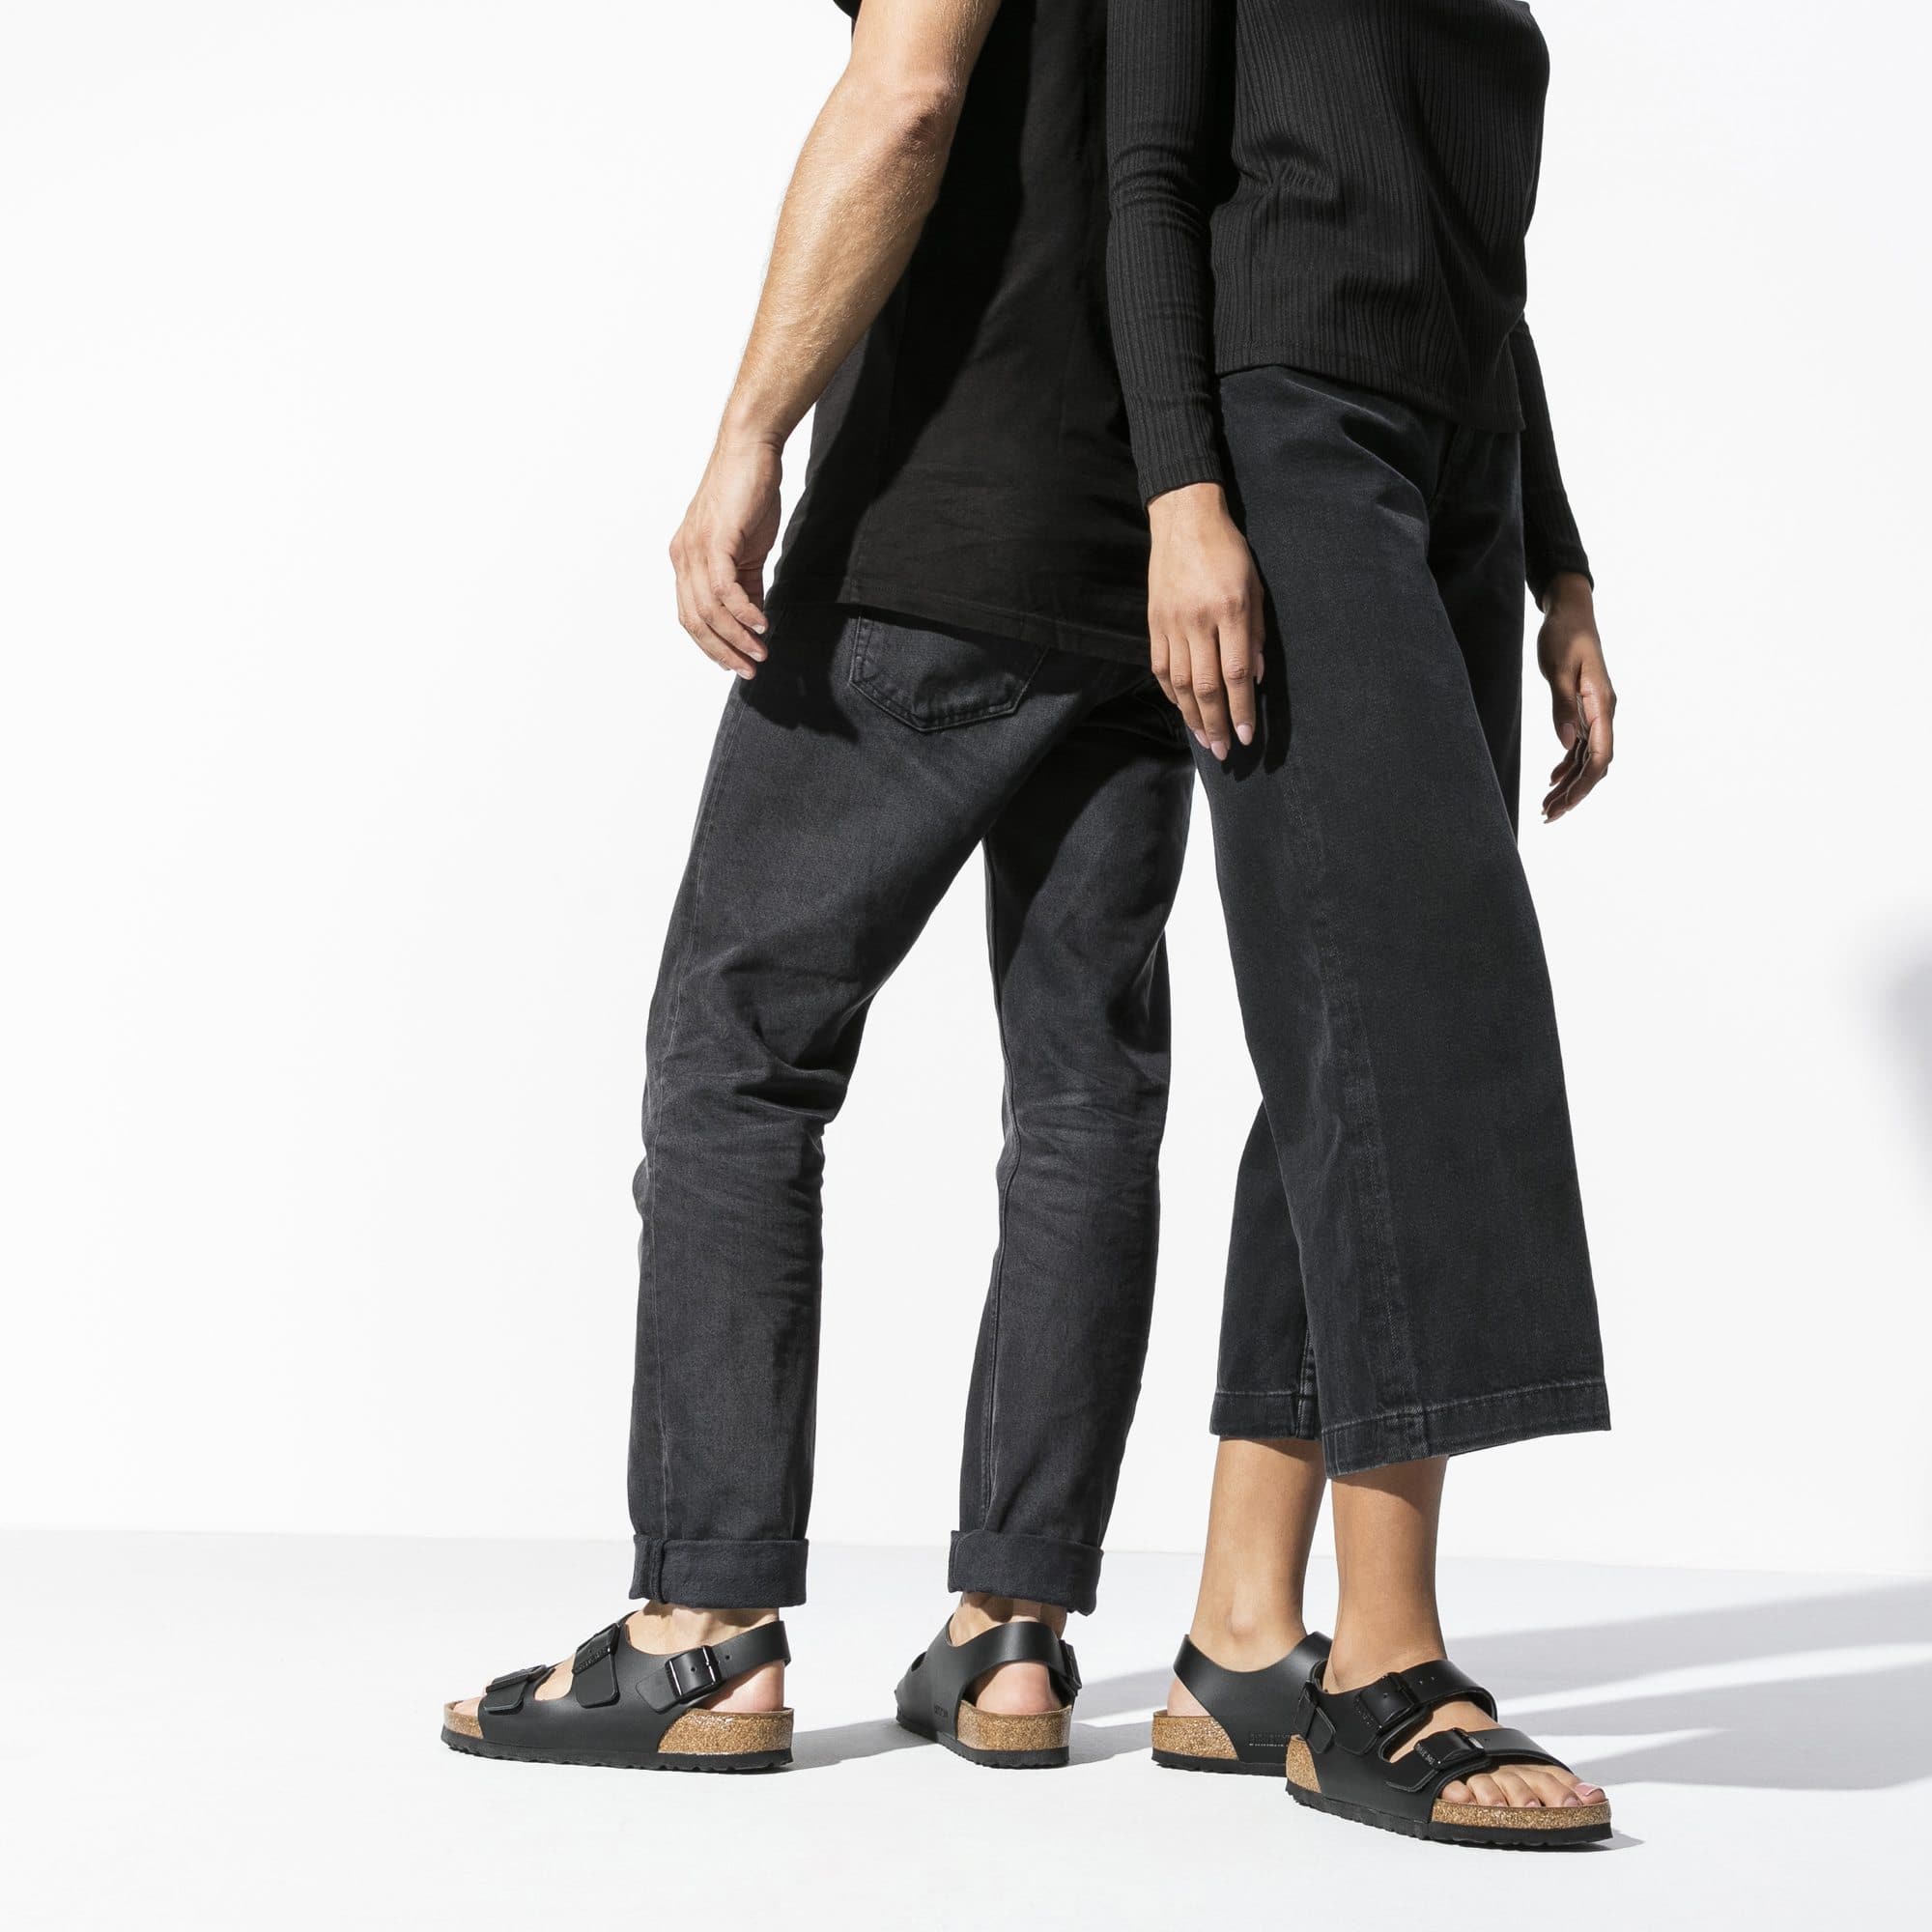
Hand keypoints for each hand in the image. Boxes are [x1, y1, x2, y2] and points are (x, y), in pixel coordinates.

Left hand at [669, 433, 782, 676]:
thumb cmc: (749, 494)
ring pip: (709, 610)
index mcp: (687, 560)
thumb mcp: (747, 549)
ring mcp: (696, 549)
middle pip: (695, 621)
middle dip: (723, 651)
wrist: (750, 450)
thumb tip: (755, 619)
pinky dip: (744, 613)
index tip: (736, 664)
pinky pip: (724, 590)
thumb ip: (747, 585)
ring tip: (761, 652)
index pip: (691, 616)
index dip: (712, 645)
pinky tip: (762, 624)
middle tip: (749, 669)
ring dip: (736, 638)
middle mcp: (683, 557)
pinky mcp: (715, 540)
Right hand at [1146, 483, 1264, 758]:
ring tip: (1203, 739)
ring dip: (1192, 716)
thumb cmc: (1228, 551)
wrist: (1184, 519)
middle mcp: (1199, 621)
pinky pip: (1160, 667)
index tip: (1246, 736)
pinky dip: (1170, 693)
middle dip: (1216, 723)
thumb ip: (1257, 634)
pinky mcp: (1154, 622)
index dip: (1241, 709)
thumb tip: (1255, 678)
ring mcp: (1172, 623)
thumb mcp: (1255, 587)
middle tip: (1223, 751)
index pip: (1235, 673)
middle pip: (1205, 686)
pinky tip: (1182, 710)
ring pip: (1179, 683)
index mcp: (1230, 611)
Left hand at [1536, 573, 1615, 820]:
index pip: (1599, 756)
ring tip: (1547, 806)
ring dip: (1568, 783)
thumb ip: (1563, 706)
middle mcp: (1603, 712)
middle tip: (1549, 815)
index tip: (1562, 806)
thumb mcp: (1559, 669)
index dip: (1582, 786)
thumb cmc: (1565, 635)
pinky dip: (1567, 764)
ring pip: (1586, 758)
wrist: (1570, 611)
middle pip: (1594, 764)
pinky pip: (1579, 745)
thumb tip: (1567, 743)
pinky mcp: (1583, 708)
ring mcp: (1594, 712)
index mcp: (1602, 705)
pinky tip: (1552, 779)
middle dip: (1574, 792)